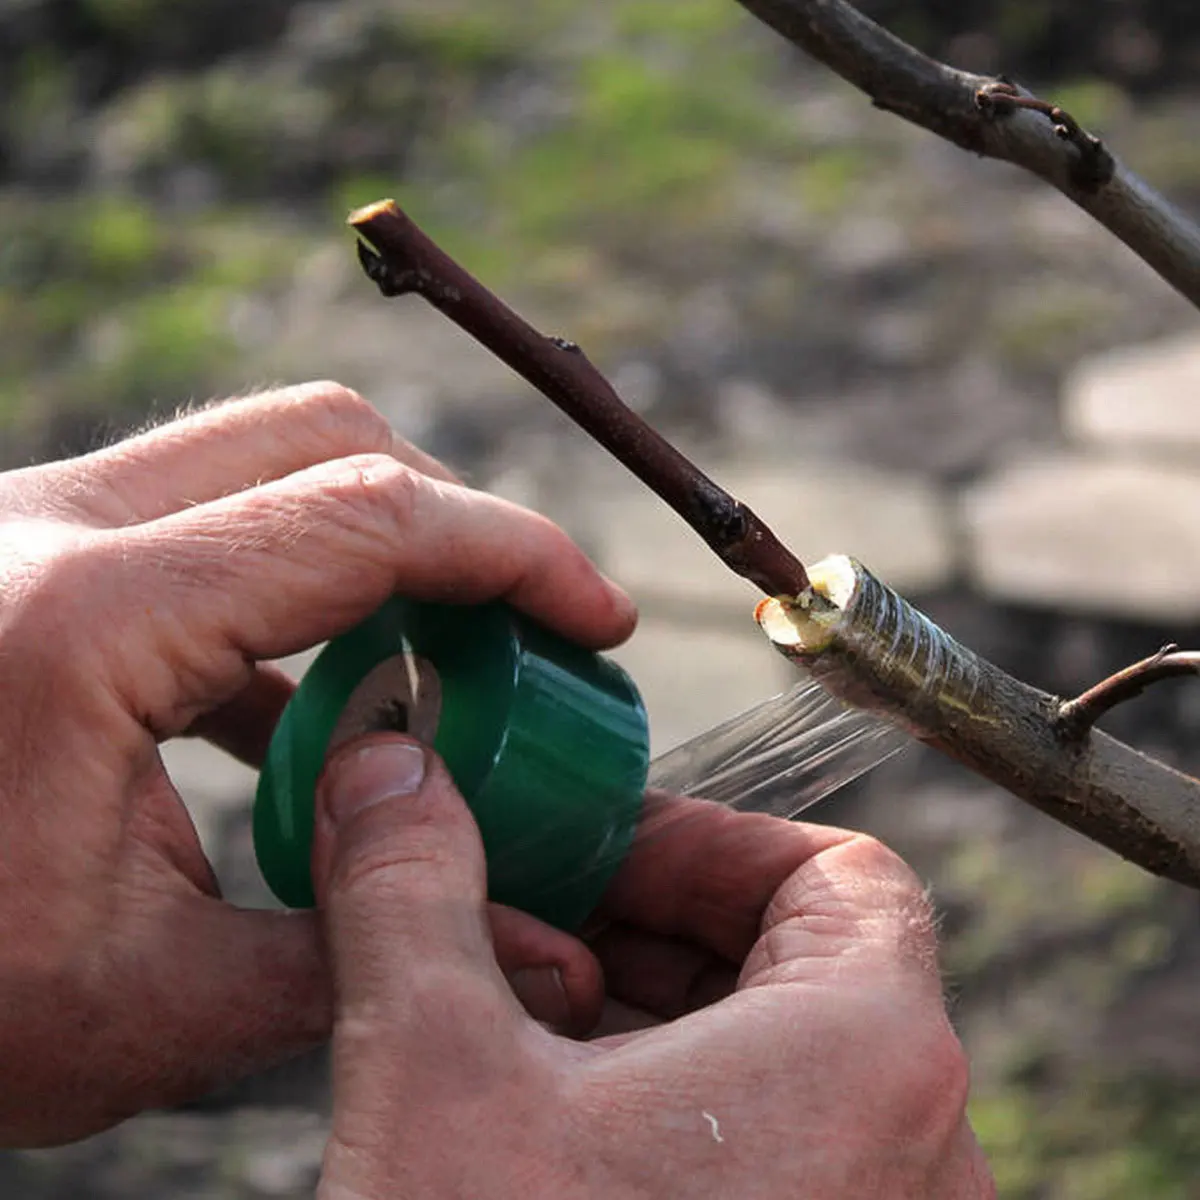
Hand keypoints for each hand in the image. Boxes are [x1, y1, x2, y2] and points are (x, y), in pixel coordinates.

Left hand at [0, 382, 633, 1145]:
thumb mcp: (145, 1006)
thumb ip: (362, 956)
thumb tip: (553, 959)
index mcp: (80, 618)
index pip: (366, 518)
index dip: (517, 555)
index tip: (598, 619)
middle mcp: (44, 528)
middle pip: (322, 436)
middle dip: (455, 520)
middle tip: (522, 629)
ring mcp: (23, 526)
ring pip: (259, 461)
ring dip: (374, 550)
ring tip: (430, 674)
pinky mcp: (22, 557)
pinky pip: (197, 527)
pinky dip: (290, 595)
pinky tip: (307, 709)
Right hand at [313, 736, 995, 1197]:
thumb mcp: (431, 1077)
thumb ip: (410, 896)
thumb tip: (387, 776)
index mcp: (869, 1059)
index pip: (837, 870)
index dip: (705, 840)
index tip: (596, 852)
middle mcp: (913, 1153)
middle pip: (799, 957)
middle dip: (651, 924)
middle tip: (534, 920)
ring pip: (777, 1059)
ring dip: (647, 1015)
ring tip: (521, 1020)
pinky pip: (768, 1152)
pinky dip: (665, 1109)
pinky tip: (546, 1124)